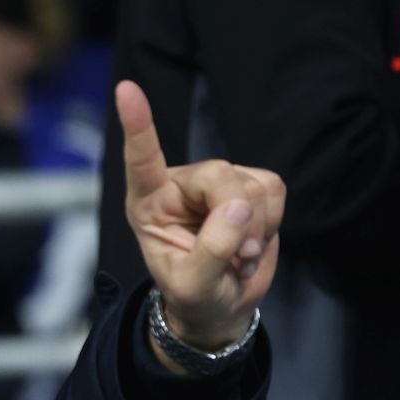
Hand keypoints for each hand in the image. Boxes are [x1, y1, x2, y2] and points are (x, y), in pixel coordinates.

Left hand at [117, 80, 284, 353]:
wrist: (221, 307)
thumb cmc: (194, 298)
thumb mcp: (192, 287)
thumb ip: (211, 249)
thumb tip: (238, 207)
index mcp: (149, 204)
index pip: (142, 161)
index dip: (138, 126)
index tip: (126, 91)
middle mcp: (180, 185)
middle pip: (219, 176)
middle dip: (237, 216)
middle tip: (238, 257)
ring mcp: (217, 182)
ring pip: (251, 182)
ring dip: (256, 227)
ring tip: (239, 256)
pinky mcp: (250, 185)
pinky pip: (273, 188)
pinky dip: (272, 220)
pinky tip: (253, 242)